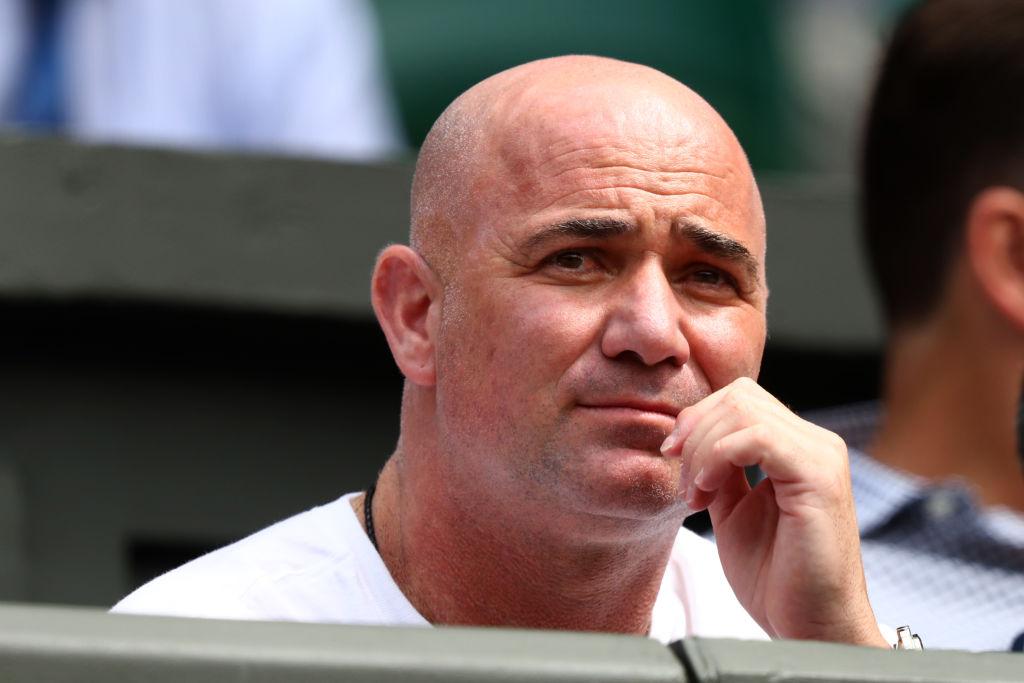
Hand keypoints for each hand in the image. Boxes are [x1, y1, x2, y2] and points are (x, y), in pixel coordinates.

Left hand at [661, 377, 886, 646]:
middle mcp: (816, 443)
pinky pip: (758, 438)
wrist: (809, 629)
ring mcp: (821, 456)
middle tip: (684, 483)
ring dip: (702, 449)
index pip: (739, 399)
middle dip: (694, 432)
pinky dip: (718, 458)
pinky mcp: (818, 477)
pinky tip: (708, 491)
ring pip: (743, 410)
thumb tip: (690, 439)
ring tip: (696, 494)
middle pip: (738, 396)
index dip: (697, 419)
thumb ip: (720, 470)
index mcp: (798, 447)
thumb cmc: (777, 579)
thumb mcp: (734, 510)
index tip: (672, 457)